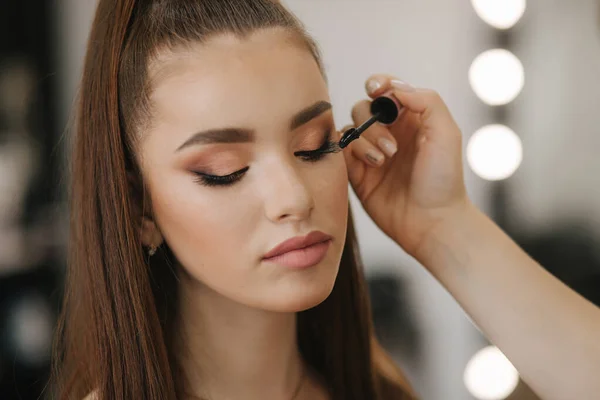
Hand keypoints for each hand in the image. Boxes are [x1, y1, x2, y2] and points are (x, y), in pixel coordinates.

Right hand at [342, 74, 470, 255]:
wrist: (432, 221)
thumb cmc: (443, 179)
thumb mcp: (446, 132)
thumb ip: (425, 101)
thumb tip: (393, 87)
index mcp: (412, 118)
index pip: (386, 90)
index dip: (377, 84)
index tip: (376, 90)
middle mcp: (390, 133)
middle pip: (364, 108)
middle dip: (373, 122)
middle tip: (393, 148)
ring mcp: (371, 153)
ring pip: (351, 128)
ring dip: (366, 140)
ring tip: (384, 161)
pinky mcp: (357, 173)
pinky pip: (341, 151)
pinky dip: (351, 152)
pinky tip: (372, 165)